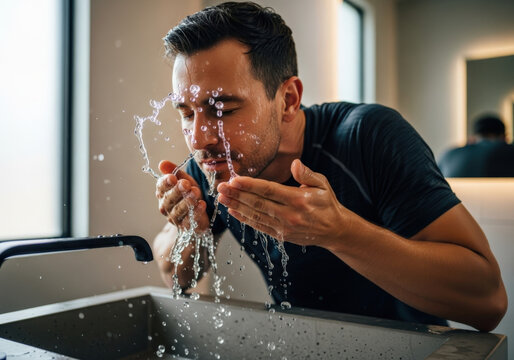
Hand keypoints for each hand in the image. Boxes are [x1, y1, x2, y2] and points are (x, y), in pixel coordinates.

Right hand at [156, 160, 209, 231]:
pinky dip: (196, 212)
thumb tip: (162, 163)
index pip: (161, 187)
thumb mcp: (185, 180)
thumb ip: (175, 172)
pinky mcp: (186, 226)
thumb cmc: (189, 194)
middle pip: (169, 199)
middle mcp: (166, 206)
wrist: (200, 211)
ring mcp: (175, 217)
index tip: (172, 177)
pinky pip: (190, 220)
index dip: (166, 182)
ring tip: (195, 192)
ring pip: (179, 210)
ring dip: (187, 201)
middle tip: (185, 184)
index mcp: (163, 193)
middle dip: (177, 191)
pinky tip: (202, 204)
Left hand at [217, 159, 351, 246]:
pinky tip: (233, 211)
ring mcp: (284, 227)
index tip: (234, 180)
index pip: (270, 190)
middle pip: (258, 203)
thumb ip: (307, 173)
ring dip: (237, 206)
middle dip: (237, 195)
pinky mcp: (281, 235)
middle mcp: (290, 214)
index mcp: (299, 199)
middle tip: (220, 187)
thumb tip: (295, 163)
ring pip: (256, 215)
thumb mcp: (322, 184)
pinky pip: (260, 226)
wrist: (334, 230)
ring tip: (222, 198)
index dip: (250, 185)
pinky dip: (245, 219)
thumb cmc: (327, 203)